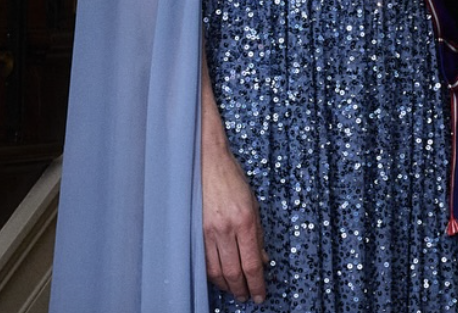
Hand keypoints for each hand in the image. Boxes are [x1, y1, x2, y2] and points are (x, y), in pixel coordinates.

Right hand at [202, 139, 268, 301]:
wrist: (207, 161)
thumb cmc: (232, 179)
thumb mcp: (253, 204)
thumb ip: (258, 235)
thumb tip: (263, 261)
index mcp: (245, 221)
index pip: (251, 264)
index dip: (257, 285)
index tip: (261, 295)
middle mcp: (226, 229)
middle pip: (233, 273)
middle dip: (242, 290)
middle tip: (249, 297)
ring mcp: (207, 231)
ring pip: (216, 271)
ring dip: (227, 286)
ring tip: (235, 290)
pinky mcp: (194, 230)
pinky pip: (202, 260)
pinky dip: (212, 274)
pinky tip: (219, 277)